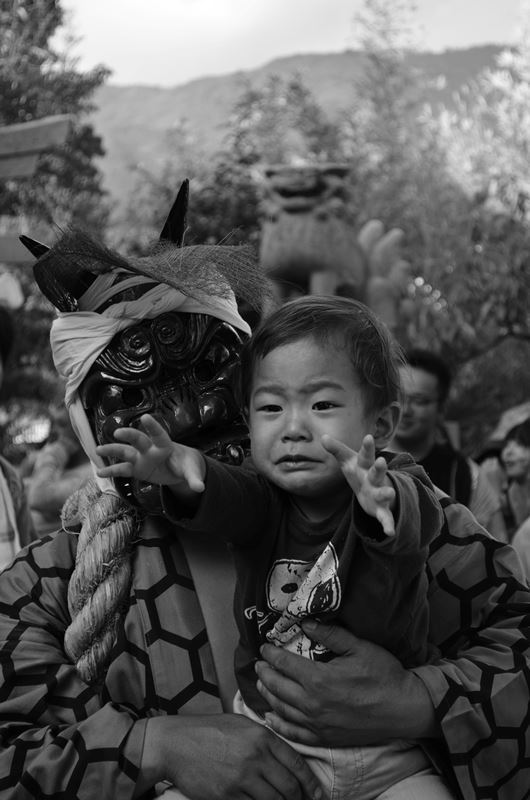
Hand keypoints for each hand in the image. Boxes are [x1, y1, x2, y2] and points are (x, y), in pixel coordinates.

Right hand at [95, 413, 204, 492]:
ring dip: (113, 450)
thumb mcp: (192, 471)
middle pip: (139, 440)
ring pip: (125, 452)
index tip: (145, 418)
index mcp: (166, 446)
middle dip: (130, 436)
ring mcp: (141, 458)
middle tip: (118, 432)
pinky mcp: (136, 468)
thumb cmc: (186, 465)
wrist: (179, 468)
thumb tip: (200, 488)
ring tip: (98, 450)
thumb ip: (194, 479)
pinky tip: (99, 472)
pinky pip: (122, 469)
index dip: (154, 427)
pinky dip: (112, 471)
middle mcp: (150, 449)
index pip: (160, 435)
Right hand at [138, 714, 322, 799]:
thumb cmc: (208, 731)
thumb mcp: (240, 725)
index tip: (317, 794)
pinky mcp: (228, 795)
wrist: (176, 744)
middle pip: (290, 787)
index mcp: (262, 737)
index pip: (296, 763)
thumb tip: (284, 758)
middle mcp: (256, 757)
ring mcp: (242, 778)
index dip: (311, 783)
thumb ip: (264, 739)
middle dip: (299, 799)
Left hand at [254, 620, 437, 746]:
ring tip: (261, 683)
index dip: (271, 654)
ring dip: (267, 695)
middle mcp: (312, 704)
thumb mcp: (358, 647)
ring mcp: (317, 724)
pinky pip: (294, 734)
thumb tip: (305, 622)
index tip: (264, 646)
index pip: (284, 664)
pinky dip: (279, 725)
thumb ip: (330, 634)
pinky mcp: (324, 738)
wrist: (403, 709)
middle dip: (264, 672)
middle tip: (259, 663)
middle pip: (276, 686)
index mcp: (318, 679)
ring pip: (281, 709)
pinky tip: (271, 717)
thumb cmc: (383, 675)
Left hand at [322, 433, 395, 534]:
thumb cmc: (360, 472)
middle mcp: (374, 479)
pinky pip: (386, 517)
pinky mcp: (381, 509)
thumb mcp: (348, 461)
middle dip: (379, 468)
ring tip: (389, 493)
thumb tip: (323, 436)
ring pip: (383, 493)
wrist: (376, 491)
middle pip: (376, 472)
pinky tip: (390, 532)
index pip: (365, 455)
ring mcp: (379, 493)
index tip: (368, 437)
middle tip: (382, 461)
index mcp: (365, 466)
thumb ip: (336, 449)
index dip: (367, 447)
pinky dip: (388, 524)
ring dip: (386, 493)